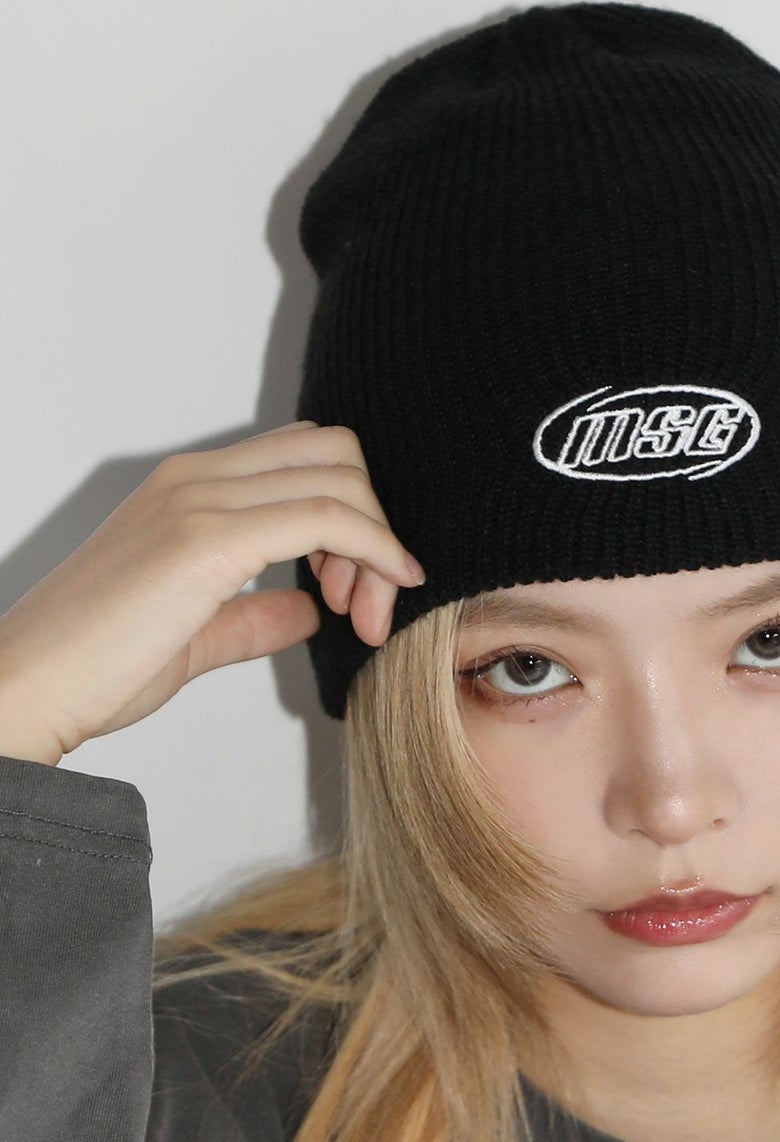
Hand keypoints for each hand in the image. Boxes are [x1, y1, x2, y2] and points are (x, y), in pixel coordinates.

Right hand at [0, 421, 422, 764]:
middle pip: (334, 455)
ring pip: (340, 481)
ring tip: (368, 616)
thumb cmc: (94, 667)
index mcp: (188, 487)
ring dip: (377, 547)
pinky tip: (382, 597)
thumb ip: (254, 617)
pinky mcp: (207, 538)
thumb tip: (311, 613)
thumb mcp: (194, 634)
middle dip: (374, 522)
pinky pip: (325, 518)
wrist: (25, 686)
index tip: (352, 591)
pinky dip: (374, 550)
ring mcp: (199, 500)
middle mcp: (196, 478)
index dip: (351, 516)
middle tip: (368, 602)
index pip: (303, 460)